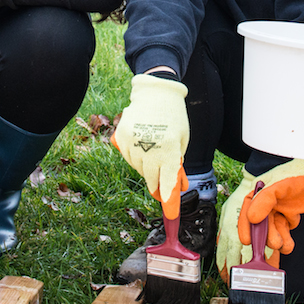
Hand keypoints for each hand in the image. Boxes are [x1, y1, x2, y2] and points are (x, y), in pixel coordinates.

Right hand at [111, 74, 189, 208]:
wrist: (156, 93)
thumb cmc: (174, 117)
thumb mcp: (182, 140)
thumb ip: (177, 162)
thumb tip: (177, 185)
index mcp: (169, 147)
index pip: (167, 179)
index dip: (168, 198)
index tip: (170, 211)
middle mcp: (149, 146)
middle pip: (150, 177)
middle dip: (156, 185)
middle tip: (159, 190)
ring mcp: (132, 141)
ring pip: (137, 168)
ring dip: (145, 169)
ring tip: (152, 157)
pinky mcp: (121, 136)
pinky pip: (127, 156)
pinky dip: (134, 157)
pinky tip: (142, 148)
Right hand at [216, 159, 303, 276]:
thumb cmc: (294, 175)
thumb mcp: (277, 186)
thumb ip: (264, 201)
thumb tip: (252, 218)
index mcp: (254, 197)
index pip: (243, 216)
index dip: (244, 230)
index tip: (246, 242)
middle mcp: (262, 208)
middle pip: (257, 229)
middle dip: (262, 240)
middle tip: (270, 247)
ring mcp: (273, 215)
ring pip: (270, 235)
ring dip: (276, 242)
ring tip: (282, 243)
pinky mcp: (284, 221)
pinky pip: (282, 236)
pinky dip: (286, 242)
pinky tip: (289, 243)